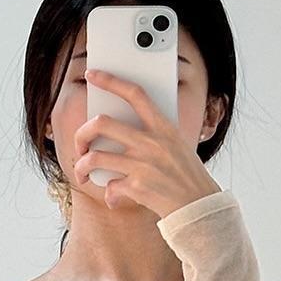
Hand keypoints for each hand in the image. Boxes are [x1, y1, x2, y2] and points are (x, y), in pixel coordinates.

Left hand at [72, 67, 220, 219]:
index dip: (111, 80)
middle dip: (82, 133)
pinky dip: (109, 194)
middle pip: (102, 124)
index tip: (92, 74)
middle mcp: (151, 143)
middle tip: (81, 144)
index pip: (135, 94)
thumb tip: (121, 130)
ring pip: (95, 157)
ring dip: (82, 166)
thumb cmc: (187, 176)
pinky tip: (114, 198)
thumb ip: (153, 135)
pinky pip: (110, 186)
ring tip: (82, 172)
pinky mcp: (137, 187)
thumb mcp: (177, 146)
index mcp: (163, 127)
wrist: (199, 206)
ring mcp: (142, 165)